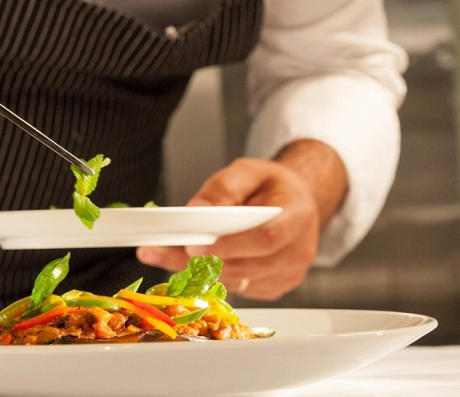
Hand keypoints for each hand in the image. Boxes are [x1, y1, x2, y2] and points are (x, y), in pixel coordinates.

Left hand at [137, 139, 347, 299]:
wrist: (298, 203)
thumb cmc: (274, 186)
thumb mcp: (249, 171)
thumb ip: (224, 188)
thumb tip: (197, 210)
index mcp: (296, 217)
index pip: (265, 238)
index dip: (229, 246)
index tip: (194, 246)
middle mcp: (296, 252)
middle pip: (245, 266)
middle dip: (199, 261)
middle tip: (161, 251)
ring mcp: (287, 275)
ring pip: (236, 281)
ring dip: (197, 272)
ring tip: (164, 254)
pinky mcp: (272, 288)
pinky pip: (236, 288)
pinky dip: (211, 277)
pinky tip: (192, 262)